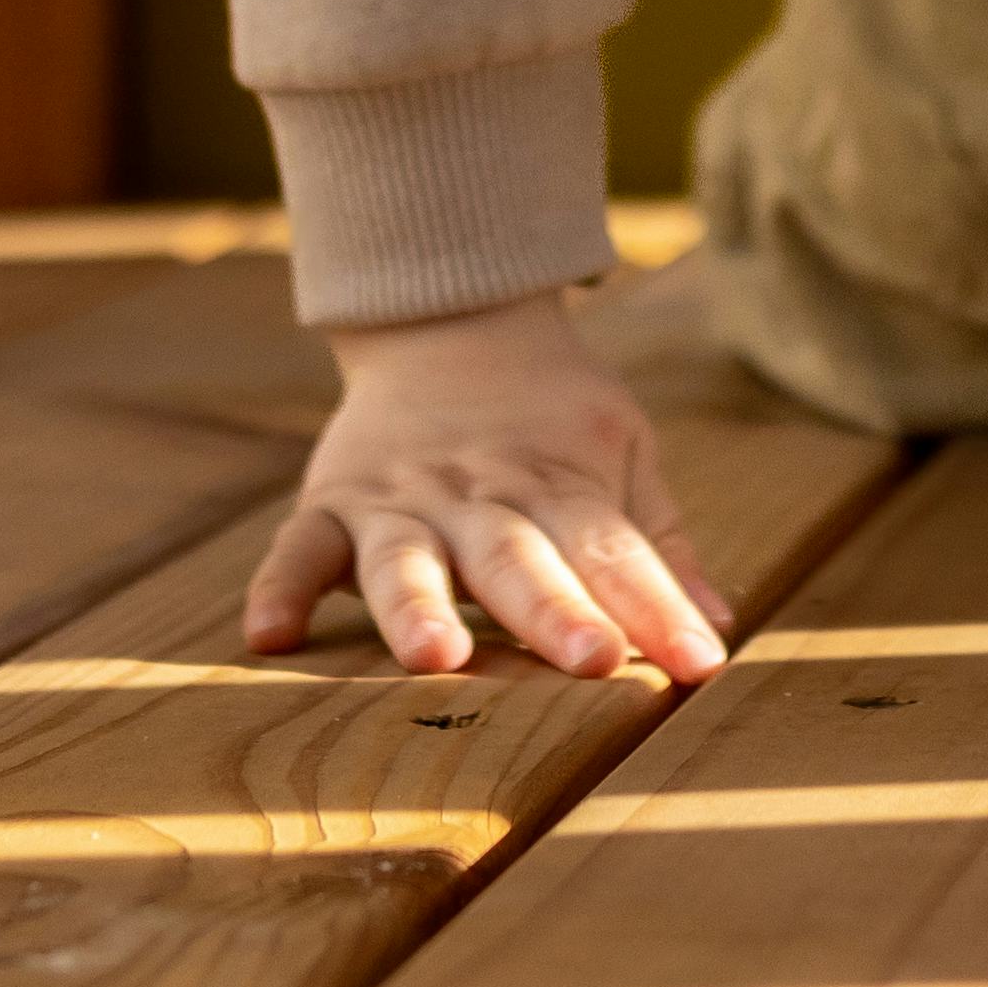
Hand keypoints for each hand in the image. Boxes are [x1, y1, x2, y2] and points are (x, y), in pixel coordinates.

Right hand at [243, 292, 731, 680]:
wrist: (448, 321)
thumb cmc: (551, 413)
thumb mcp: (620, 452)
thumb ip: (658, 544)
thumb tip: (718, 632)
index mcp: (557, 479)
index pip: (613, 548)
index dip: (656, 606)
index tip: (698, 666)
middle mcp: (478, 491)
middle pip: (519, 556)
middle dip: (554, 609)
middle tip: (592, 659)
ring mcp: (399, 499)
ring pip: (407, 558)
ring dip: (420, 606)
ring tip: (437, 657)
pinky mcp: (331, 503)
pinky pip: (297, 547)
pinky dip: (280, 587)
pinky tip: (269, 636)